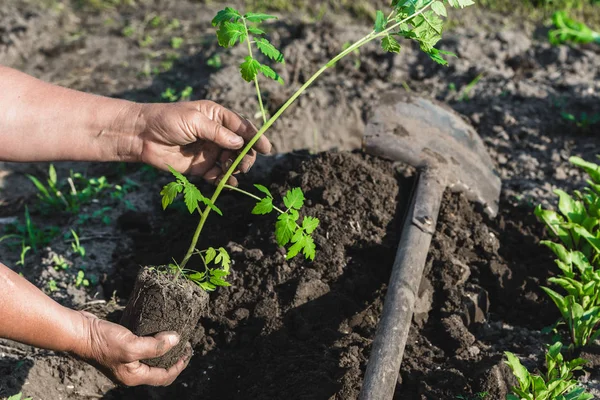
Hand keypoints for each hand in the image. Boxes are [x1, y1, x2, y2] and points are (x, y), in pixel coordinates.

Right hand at [74, 311, 190, 385]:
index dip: (179, 365)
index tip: (188, 351)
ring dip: (163, 349)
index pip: (164, 376)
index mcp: (134, 377)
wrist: (78, 333)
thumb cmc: (103, 342)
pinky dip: (151, 341)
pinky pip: (141, 347)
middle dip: (173, 358)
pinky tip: (156, 330)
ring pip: (151, 358)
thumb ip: (155, 346)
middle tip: (184, 343)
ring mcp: (125, 361)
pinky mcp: (120, 349)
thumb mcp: (132, 345)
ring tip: (174, 336)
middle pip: (159, 370)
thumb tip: (176, 340)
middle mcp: (130, 372)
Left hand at [135, 100, 271, 184]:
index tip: (266, 148)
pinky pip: (218, 175)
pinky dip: (224, 180)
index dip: (256, 137)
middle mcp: (216, 134)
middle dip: (245, 156)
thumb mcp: (194, 121)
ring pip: (231, 162)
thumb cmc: (167, 120)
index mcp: (217, 116)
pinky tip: (226, 182)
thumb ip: (218, 133)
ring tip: (231, 172)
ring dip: (235, 168)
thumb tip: (240, 144)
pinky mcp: (201, 168)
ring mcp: (209, 151)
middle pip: (241, 147)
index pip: (242, 127)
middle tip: (242, 164)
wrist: (142, 136)